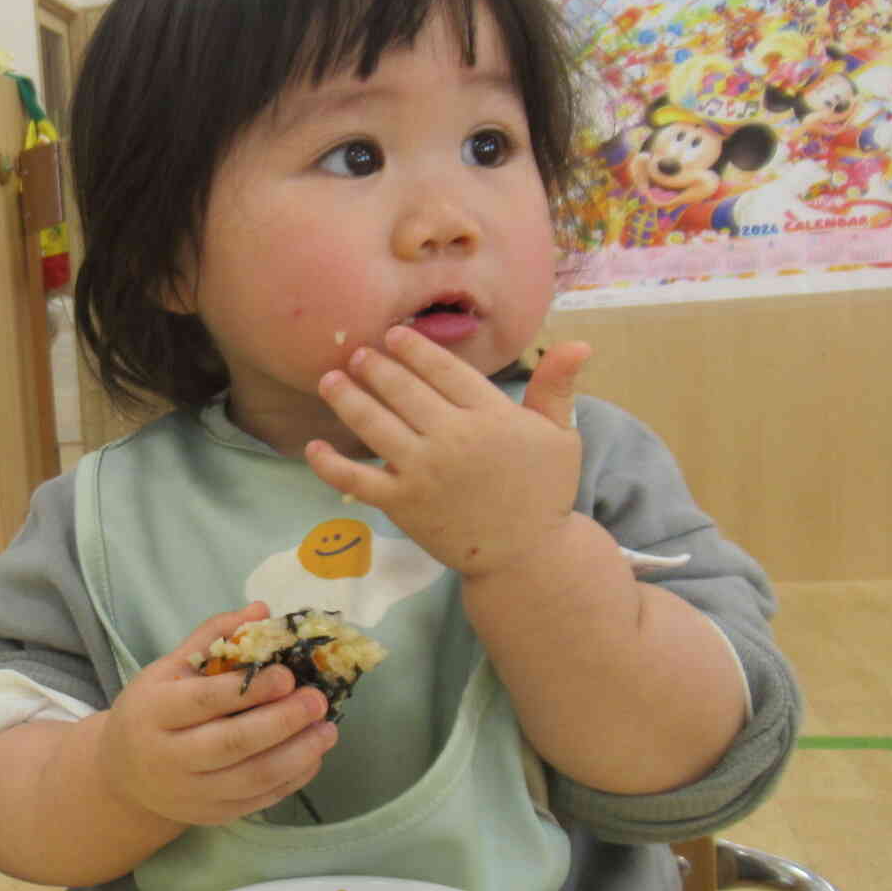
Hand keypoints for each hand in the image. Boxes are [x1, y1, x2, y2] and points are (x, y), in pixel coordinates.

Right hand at [96, 603, 337, 827]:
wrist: (124, 774)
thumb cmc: (151, 711)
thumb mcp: (167, 669)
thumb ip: (212, 638)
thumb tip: (260, 610)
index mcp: (153, 712)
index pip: (204, 701)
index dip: (250, 689)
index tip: (288, 675)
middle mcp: (169, 757)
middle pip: (233, 743)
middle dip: (282, 722)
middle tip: (318, 701)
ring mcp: (192, 792)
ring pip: (253, 777)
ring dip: (298, 753)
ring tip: (327, 730)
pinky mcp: (213, 815)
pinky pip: (260, 800)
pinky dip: (293, 779)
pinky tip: (312, 755)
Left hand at [306, 326, 591, 578]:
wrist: (527, 556)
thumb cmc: (543, 491)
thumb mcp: (560, 436)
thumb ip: (556, 387)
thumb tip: (579, 343)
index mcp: (492, 415)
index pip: (443, 369)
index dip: (414, 349)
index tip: (393, 335)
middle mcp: (454, 438)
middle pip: (402, 390)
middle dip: (375, 366)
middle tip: (356, 353)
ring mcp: (424, 471)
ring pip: (373, 424)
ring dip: (346, 398)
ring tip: (330, 380)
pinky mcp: (402, 504)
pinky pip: (355, 480)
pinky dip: (329, 464)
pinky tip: (312, 447)